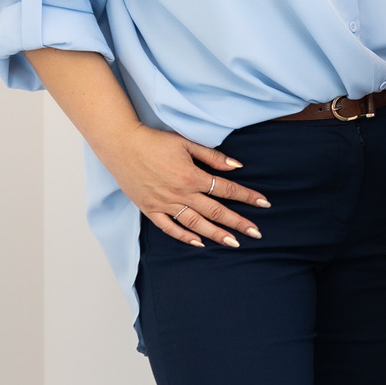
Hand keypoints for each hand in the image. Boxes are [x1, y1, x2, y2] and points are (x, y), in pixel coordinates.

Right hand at [101, 122, 269, 248]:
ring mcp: (164, 204)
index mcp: (191, 177)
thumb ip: (213, 157)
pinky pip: (168, 228)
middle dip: (238, 222)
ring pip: (195, 224)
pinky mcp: (149, 209)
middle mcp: (180, 194)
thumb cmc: (155, 141)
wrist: (121, 145)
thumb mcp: (187, 143)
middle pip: (215, 211)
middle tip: (256, 233)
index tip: (264, 203)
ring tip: (234, 243)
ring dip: (216, 234)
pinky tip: (199, 242)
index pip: (226, 189)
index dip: (247, 196)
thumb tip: (236, 166)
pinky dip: (184, 236)